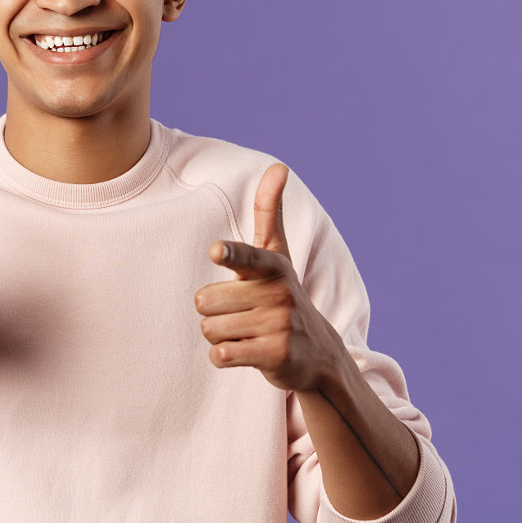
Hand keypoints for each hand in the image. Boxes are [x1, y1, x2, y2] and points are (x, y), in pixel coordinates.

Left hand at [194, 163, 345, 391]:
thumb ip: (269, 213)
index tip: (217, 251)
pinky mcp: (276, 357)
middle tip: (242, 314)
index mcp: (273, 267)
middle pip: (204, 301)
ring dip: (221, 335)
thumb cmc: (282, 295)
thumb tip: (278, 166)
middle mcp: (279, 294)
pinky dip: (224, 356)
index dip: (230, 254)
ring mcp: (280, 327)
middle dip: (214, 312)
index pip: (246, 257)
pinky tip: (247, 352)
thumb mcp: (278, 255)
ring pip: (210, 329)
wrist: (317, 355)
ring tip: (248, 332)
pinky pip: (221, 355)